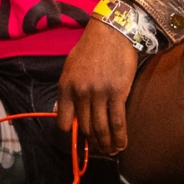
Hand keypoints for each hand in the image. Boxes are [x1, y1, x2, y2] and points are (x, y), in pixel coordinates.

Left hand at [57, 19, 138, 156]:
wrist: (111, 32)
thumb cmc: (90, 48)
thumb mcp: (70, 67)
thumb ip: (67, 90)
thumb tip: (63, 112)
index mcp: (66, 86)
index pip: (63, 121)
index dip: (71, 133)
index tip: (79, 138)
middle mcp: (80, 93)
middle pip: (84, 128)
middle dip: (91, 142)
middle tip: (98, 148)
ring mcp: (99, 94)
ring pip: (100, 128)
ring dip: (105, 144)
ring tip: (109, 151)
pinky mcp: (118, 93)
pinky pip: (117, 122)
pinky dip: (119, 137)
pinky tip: (121, 145)